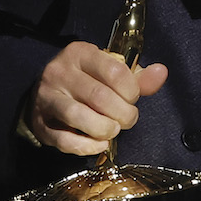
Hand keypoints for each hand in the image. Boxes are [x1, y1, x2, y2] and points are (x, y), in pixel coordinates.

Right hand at [26, 42, 167, 154]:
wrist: (46, 94)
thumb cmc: (86, 82)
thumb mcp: (110, 72)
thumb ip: (138, 78)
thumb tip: (161, 72)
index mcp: (80, 53)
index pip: (114, 70)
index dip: (131, 91)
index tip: (132, 99)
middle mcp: (60, 72)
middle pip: (99, 96)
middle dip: (122, 114)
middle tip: (127, 120)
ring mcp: (46, 97)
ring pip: (78, 116)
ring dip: (104, 129)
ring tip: (113, 130)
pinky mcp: (40, 124)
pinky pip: (65, 140)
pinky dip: (87, 147)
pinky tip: (99, 145)